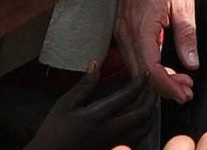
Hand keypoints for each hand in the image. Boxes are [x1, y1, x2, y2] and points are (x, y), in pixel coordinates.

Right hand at [26, 65, 156, 149]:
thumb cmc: (53, 130)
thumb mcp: (64, 104)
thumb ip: (83, 86)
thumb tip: (95, 65)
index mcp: (98, 115)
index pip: (127, 96)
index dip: (139, 83)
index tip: (144, 74)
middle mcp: (111, 130)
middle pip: (142, 114)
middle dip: (151, 98)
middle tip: (152, 86)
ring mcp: (114, 142)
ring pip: (144, 129)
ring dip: (151, 113)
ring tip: (150, 101)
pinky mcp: (113, 149)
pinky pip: (137, 139)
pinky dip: (144, 127)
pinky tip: (140, 121)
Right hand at [115, 0, 198, 101]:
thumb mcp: (183, 4)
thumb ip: (187, 35)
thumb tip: (191, 63)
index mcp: (142, 26)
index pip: (150, 68)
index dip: (167, 86)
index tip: (184, 93)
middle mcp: (126, 31)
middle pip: (140, 73)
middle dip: (163, 87)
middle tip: (185, 91)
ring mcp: (121, 30)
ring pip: (134, 67)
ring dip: (155, 79)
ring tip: (179, 82)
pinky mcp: (121, 29)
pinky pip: (131, 56)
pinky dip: (147, 68)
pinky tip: (163, 69)